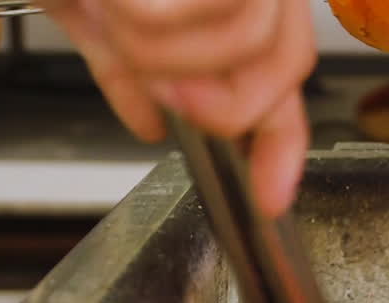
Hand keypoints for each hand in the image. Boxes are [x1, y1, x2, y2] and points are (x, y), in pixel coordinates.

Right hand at [41, 0, 316, 215]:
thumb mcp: (102, 12)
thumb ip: (132, 70)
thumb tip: (152, 123)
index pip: (286, 74)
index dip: (282, 146)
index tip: (270, 197)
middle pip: (280, 66)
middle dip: (218, 104)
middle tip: (165, 95)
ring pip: (238, 41)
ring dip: (163, 59)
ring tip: (117, 21)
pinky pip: (176, 16)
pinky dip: (136, 27)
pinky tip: (109, 2)